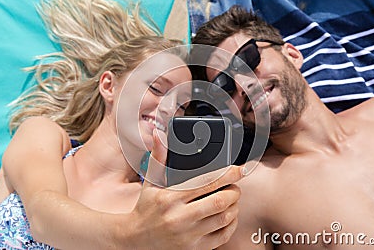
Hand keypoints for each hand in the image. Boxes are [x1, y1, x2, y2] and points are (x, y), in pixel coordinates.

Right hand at [128, 130, 243, 249]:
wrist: (134, 240)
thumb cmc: (145, 208)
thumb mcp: (150, 182)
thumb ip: (158, 158)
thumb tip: (158, 135)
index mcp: (170, 198)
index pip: (207, 183)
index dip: (228, 174)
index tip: (239, 169)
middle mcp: (179, 218)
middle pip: (220, 201)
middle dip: (234, 191)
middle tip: (235, 186)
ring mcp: (188, 236)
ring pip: (224, 219)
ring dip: (235, 207)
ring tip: (233, 200)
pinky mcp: (194, 249)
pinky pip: (222, 237)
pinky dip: (231, 225)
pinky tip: (229, 217)